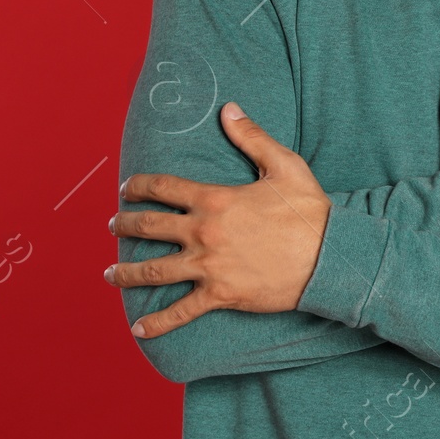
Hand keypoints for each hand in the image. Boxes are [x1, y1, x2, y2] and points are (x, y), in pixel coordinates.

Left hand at [107, 102, 331, 336]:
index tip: (126, 189)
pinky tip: (138, 329)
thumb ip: (252, 136)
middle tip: (113, 226)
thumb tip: (229, 109)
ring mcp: (209, 266)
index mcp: (215, 199)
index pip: (163, 188)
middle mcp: (204, 232)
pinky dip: (157, 322)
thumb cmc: (308, 210)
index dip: (138, 186)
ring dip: (126, 273)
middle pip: (149, 228)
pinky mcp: (220, 295)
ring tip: (110, 274)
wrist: (329, 257)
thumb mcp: (283, 165)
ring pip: (154, 271)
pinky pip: (181, 312)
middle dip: (124, 225)